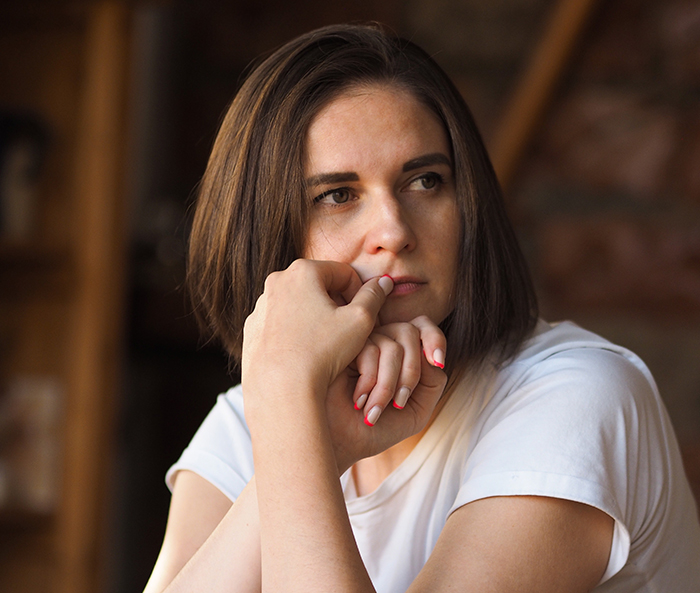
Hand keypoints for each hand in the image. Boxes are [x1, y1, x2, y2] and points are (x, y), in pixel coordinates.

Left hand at [241, 259, 392, 412]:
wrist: (281, 389)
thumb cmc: (323, 351)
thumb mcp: (361, 321)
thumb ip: (375, 295)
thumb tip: (383, 281)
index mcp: (302, 271)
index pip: (343, 274)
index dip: (360, 296)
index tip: (363, 319)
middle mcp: (276, 282)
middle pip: (319, 287)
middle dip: (336, 305)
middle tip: (348, 332)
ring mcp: (260, 307)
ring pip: (299, 306)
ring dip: (316, 319)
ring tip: (326, 346)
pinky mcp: (251, 330)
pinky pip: (281, 325)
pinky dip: (295, 334)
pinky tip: (305, 355)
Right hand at [326, 317, 447, 472]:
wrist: (341, 444)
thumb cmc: (377, 429)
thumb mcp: (417, 410)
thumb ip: (433, 381)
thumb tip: (428, 354)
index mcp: (400, 352)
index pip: (422, 326)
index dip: (435, 338)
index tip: (437, 362)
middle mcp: (379, 341)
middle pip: (408, 332)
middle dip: (411, 372)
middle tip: (399, 404)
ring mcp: (359, 342)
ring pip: (391, 345)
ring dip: (388, 385)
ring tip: (374, 410)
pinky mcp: (341, 347)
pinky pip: (369, 352)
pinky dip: (370, 382)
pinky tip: (358, 401)